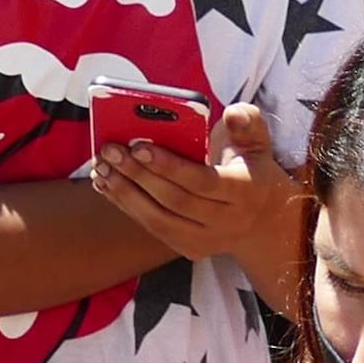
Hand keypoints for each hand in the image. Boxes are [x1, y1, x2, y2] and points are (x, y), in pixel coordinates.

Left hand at [97, 99, 308, 282]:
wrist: (262, 215)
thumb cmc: (249, 165)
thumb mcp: (256, 138)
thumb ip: (247, 120)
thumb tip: (231, 114)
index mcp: (246, 190)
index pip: (204, 182)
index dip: (169, 165)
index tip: (139, 145)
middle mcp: (230, 221)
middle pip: (176, 201)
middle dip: (138, 174)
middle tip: (110, 150)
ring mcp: (209, 240)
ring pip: (159, 220)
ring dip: (125, 193)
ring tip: (101, 167)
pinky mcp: (190, 249)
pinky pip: (153, 229)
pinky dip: (126, 206)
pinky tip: (106, 184)